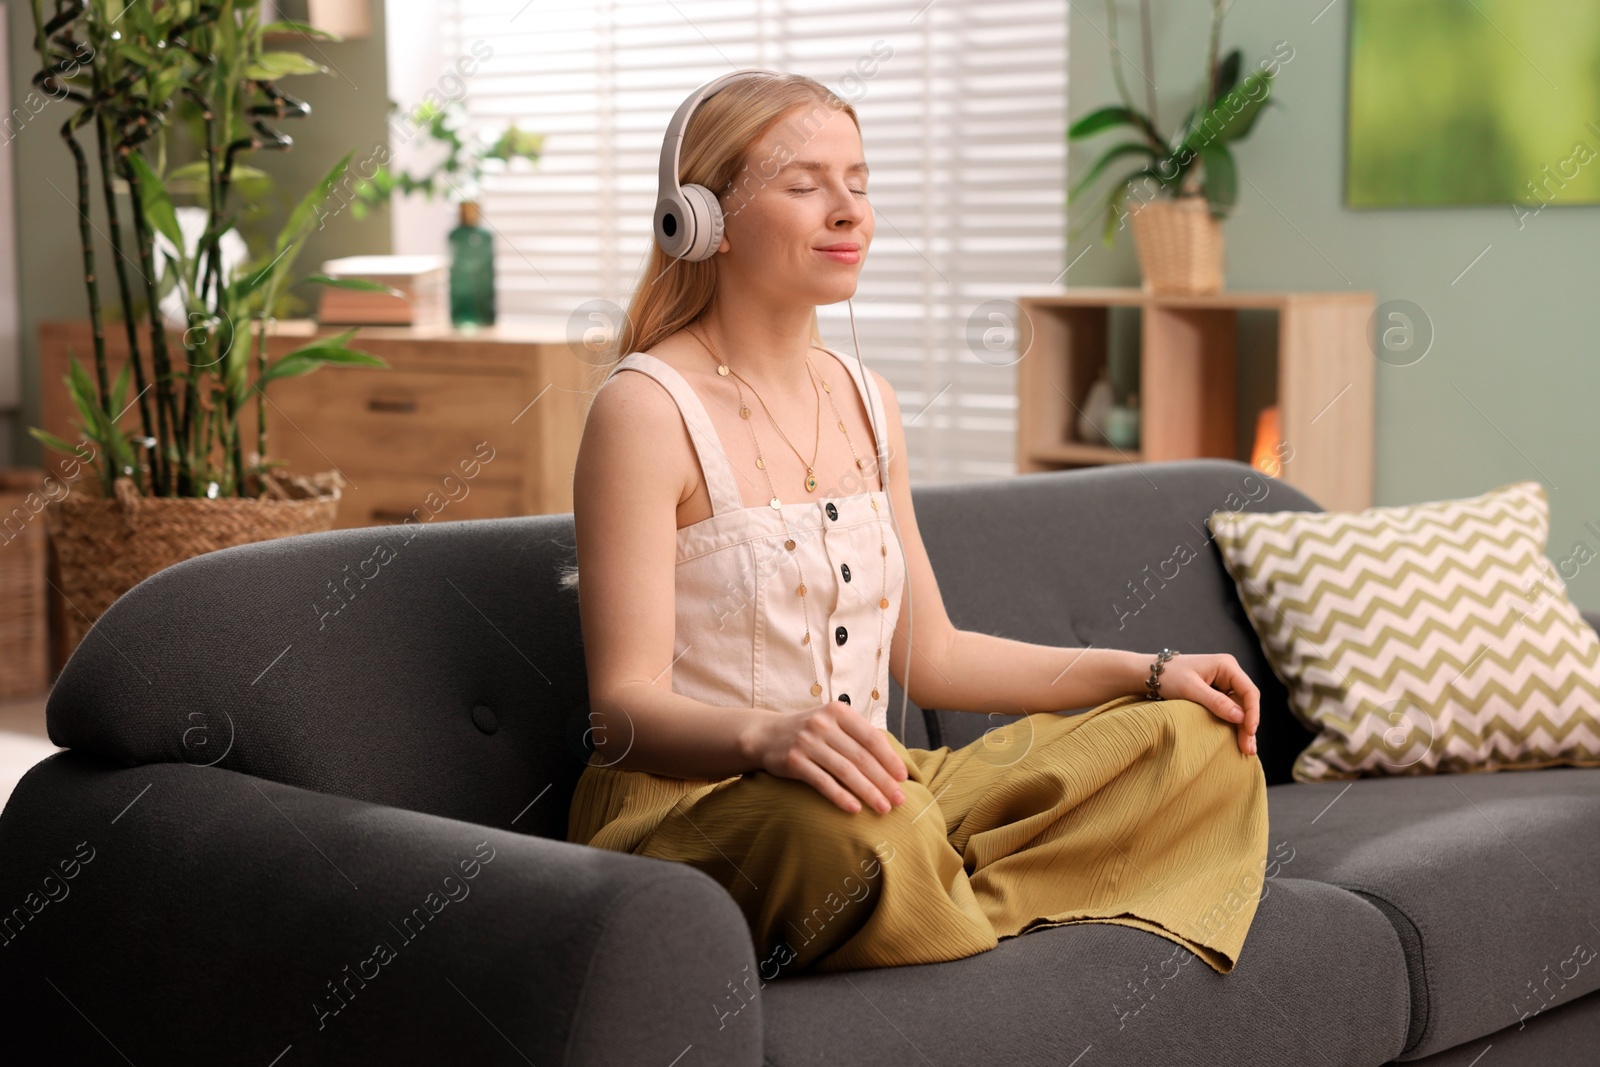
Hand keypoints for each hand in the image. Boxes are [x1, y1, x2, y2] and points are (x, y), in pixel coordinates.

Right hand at [744, 700, 909, 813]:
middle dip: (883, 780)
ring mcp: (806, 742)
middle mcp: (823, 724)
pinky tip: (855, 809)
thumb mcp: (833, 723)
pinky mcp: (793, 761)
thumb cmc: (810, 733)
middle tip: (900, 800)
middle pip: (861, 756)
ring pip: (844, 771)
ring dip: (867, 791)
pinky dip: (840, 796)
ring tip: (883, 808)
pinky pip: (822, 782)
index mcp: (838, 712)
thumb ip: (858, 735)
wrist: (766, 735)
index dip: (889, 759)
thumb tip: (893, 760)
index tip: (903, 778)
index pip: (871, 737)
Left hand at [1151, 652, 1259, 755]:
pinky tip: (1238, 741)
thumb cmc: (1168, 676)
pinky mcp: (1216, 694)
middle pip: (1246, 703)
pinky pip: (1230, 711)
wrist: (1149, 674)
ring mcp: (1223, 684)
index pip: (1249, 691)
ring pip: (1240, 710)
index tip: (1250, 732)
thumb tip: (1240, 717)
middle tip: (1248, 750)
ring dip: (1242, 729)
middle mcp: (1229, 674)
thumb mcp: (1190, 689)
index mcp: (1227, 666)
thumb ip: (1215, 702)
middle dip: (1248, 726)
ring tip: (1247, 751)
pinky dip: (1233, 726)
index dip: (1253, 713)